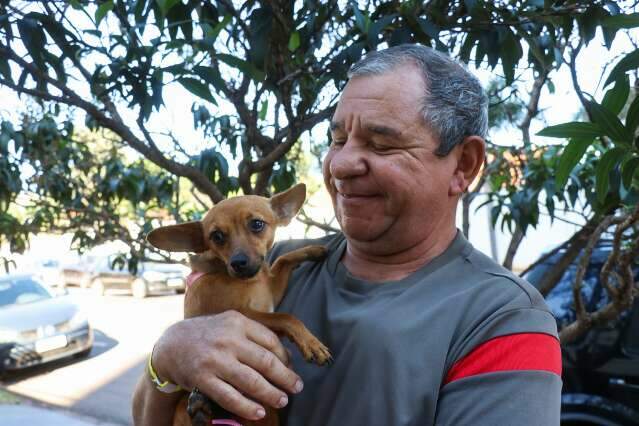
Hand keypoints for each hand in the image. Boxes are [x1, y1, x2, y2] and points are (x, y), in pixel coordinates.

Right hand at [152, 310, 303, 420]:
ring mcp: (214, 360)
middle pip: (266, 362)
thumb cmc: (209, 335)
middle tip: (296, 387)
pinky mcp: (202, 378)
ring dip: (271, 394)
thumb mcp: (230, 323)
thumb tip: (286, 355)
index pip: (270, 341)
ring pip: (251, 381)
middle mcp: (227, 339)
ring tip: (282, 401)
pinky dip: (246, 407)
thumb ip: (254, 334)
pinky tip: (259, 412)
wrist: (171, 344)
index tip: (291, 369)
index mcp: (238, 322)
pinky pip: (229, 397)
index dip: (285, 358)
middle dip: (285, 377)